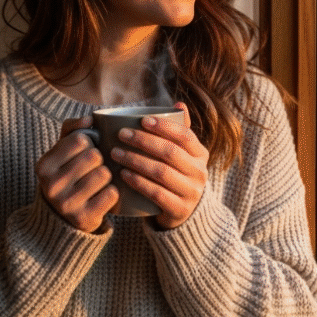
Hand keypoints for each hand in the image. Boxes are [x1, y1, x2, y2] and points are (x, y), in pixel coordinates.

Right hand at [35, 116, 118, 232]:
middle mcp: (51, 185)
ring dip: (107, 175)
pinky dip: (112, 192)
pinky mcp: (84, 218)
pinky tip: (102, 195)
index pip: (80, 140)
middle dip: (100, 159)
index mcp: (44, 165)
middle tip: (93, 168)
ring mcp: (66, 204)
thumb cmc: (68, 174)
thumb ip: (73, 128)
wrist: (63, 216)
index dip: (90, 143)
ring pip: (104, 174)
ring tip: (98, 182)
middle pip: (94, 156)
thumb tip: (89, 119)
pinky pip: (112, 193)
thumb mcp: (63, 150)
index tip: (85, 152)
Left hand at [112, 102, 208, 228]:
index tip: (142, 120)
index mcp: (200, 154)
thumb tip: (178, 104)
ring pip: (161, 172)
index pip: (185, 135)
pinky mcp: (180, 209)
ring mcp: (191, 192)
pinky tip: (123, 174)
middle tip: (122, 134)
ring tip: (116, 153)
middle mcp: (200, 172)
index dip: (164, 127)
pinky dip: (138, 182)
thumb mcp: (183, 154)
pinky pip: (156, 193)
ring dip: (136, 160)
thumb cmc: (177, 175)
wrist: (184, 212)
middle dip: (144, 141)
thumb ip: (180, 130)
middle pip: (170, 152)